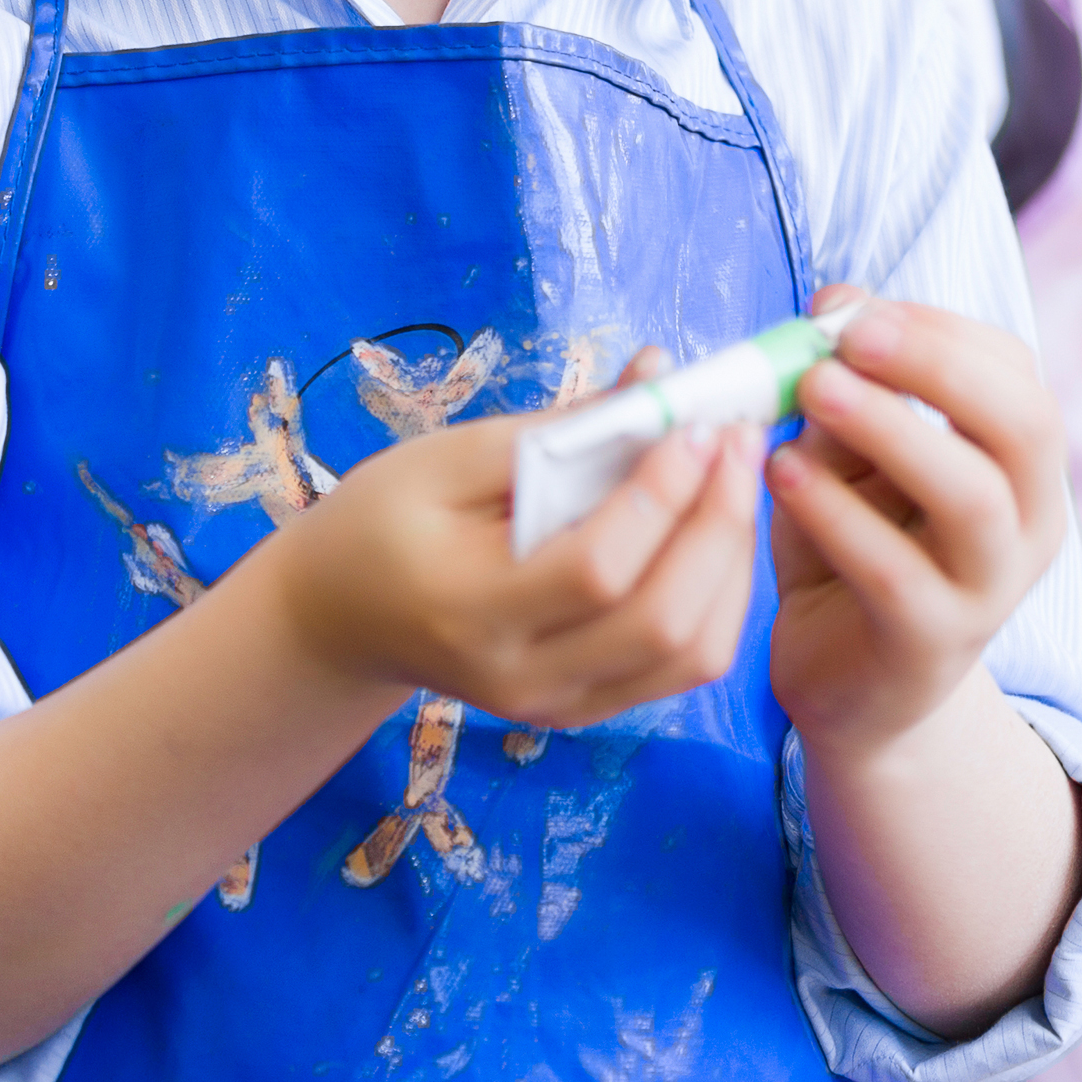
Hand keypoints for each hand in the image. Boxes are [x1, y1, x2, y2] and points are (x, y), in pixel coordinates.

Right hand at [258, 409, 760, 726]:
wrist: (340, 620)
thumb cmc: (382, 521)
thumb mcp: (446, 458)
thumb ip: (559, 426)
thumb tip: (660, 373)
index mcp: (470, 611)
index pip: (595, 569)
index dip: (662, 495)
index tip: (697, 425)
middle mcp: (523, 678)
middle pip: (660, 622)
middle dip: (719, 522)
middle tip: (741, 440)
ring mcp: (560, 706)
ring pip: (691, 655)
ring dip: (733, 561)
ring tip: (738, 479)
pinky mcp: (588, 708)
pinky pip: (684, 665)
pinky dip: (720, 595)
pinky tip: (717, 529)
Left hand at [763, 291, 1071, 762]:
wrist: (852, 690)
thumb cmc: (851, 551)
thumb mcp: (849, 460)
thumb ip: (848, 391)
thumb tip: (833, 305)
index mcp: (1022, 466)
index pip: (1015, 373)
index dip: (941, 328)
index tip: (853, 308)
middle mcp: (1030, 524)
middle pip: (1025, 426)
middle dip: (939, 366)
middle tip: (850, 337)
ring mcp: (990, 590)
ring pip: (974, 499)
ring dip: (894, 431)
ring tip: (813, 392)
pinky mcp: (931, 644)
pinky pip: (896, 572)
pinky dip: (837, 514)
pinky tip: (781, 474)